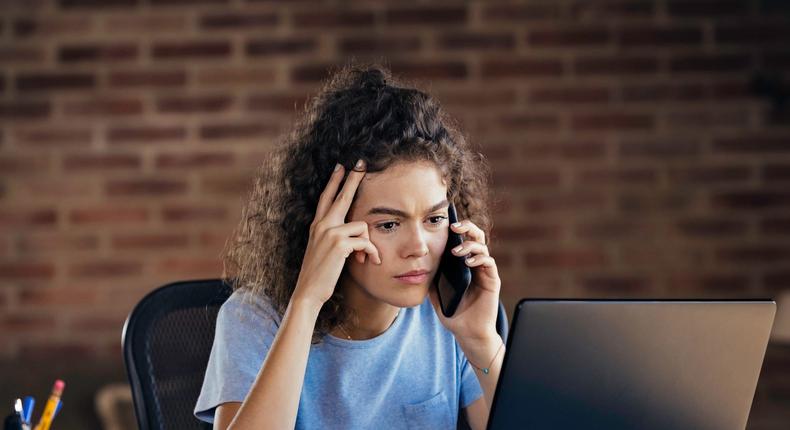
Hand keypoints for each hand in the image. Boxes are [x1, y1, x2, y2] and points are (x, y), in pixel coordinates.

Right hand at [291, 160, 380, 310]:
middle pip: (341, 196)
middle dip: (353, 178)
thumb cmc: (319, 274)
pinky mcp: (339, 243)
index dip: (334, 181)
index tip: (340, 166)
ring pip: (361, 226)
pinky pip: (365, 241)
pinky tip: (369, 262)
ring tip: (367, 258)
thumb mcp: (325, 251)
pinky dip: (371, 252)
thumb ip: (335, 237)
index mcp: (317, 226)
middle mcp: (321, 225)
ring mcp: (329, 232)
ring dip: (369, 244)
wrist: (308, 291)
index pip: (326, 197)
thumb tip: (356, 233)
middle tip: (361, 163)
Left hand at [429, 219, 501, 343]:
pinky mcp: (492, 280)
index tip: (445, 223)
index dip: (457, 229)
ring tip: (457, 252)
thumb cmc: (453, 312)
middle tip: (454, 227)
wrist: (467, 332)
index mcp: (463, 264)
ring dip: (469, 245)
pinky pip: (489, 263)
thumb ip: (431, 276)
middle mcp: (476, 264)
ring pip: (482, 247)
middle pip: (476, 237)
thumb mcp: (436, 291)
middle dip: (466, 228)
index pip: (462, 239)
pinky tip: (468, 263)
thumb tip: (418, 263)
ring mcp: (485, 271)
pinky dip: (479, 259)